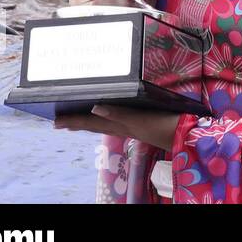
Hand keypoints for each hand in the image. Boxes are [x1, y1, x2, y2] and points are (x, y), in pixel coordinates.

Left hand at [54, 105, 180, 150]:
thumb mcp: (140, 120)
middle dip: (77, 124)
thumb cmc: (164, 125)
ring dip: (89, 124)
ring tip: (76, 123)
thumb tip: (95, 107)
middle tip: (59, 123)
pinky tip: (108, 117)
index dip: (74, 121)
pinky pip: (117, 123)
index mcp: (120, 125)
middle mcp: (122, 127)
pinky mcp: (141, 125)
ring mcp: (131, 127)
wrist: (185, 135)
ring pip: (104, 126)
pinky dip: (107, 119)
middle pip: (95, 125)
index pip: (92, 122)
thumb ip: (119, 114)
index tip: (56, 122)